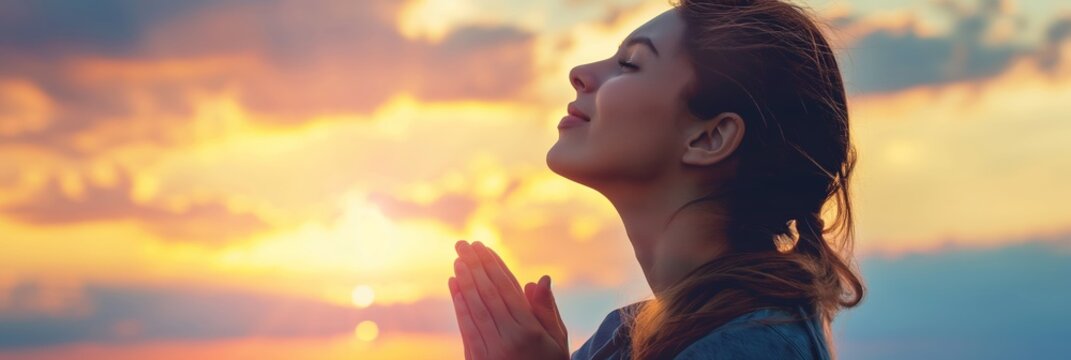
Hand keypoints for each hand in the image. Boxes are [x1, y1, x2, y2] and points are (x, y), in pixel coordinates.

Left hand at [449, 240, 568, 359]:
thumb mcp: (557, 340)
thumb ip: (546, 309)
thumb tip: (539, 278)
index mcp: (530, 331)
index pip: (507, 290)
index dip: (494, 267)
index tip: (484, 247)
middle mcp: (508, 339)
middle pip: (488, 294)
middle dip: (475, 266)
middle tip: (463, 244)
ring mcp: (490, 350)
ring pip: (474, 308)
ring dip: (464, 281)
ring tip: (458, 259)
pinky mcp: (478, 359)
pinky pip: (466, 326)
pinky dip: (459, 303)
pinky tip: (454, 284)